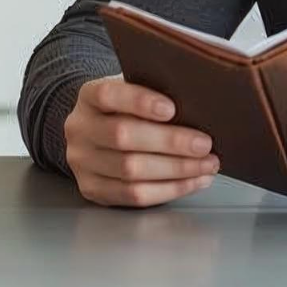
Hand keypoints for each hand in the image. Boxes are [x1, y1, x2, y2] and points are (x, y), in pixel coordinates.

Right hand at [64, 74, 220, 206]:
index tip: (172, 108)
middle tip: (204, 144)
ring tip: (206, 164)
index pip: (108, 95)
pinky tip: (193, 181)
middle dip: (170, 142)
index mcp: (88, 96)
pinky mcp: (92, 189)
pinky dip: (170, 189)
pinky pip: (134, 195)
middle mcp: (79, 129)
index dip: (139, 102)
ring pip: (131, 171)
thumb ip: (155, 91)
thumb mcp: (134, 91)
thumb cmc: (127, 109)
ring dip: (176, 170)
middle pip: (122, 137)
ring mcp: (82, 162)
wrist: (97, 134)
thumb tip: (198, 104)